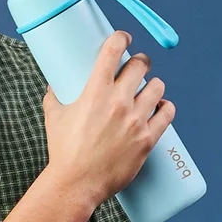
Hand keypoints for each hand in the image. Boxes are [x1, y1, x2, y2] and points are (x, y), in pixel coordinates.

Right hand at [43, 31, 175, 205]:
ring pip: (157, 87)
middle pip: (140, 65)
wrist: (76, 183)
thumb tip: (55, 84)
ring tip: (149, 89)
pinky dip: (165, 107)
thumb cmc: (63, 151)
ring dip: (153, 85)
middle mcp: (118, 101)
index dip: (121, 38)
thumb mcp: (54, 117)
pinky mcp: (147, 139)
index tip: (124, 38)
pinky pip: (167, 113)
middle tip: (137, 66)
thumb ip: (55, 96)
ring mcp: (136, 120)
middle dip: (140, 62)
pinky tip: (161, 107)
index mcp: (95, 91)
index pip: (113, 50)